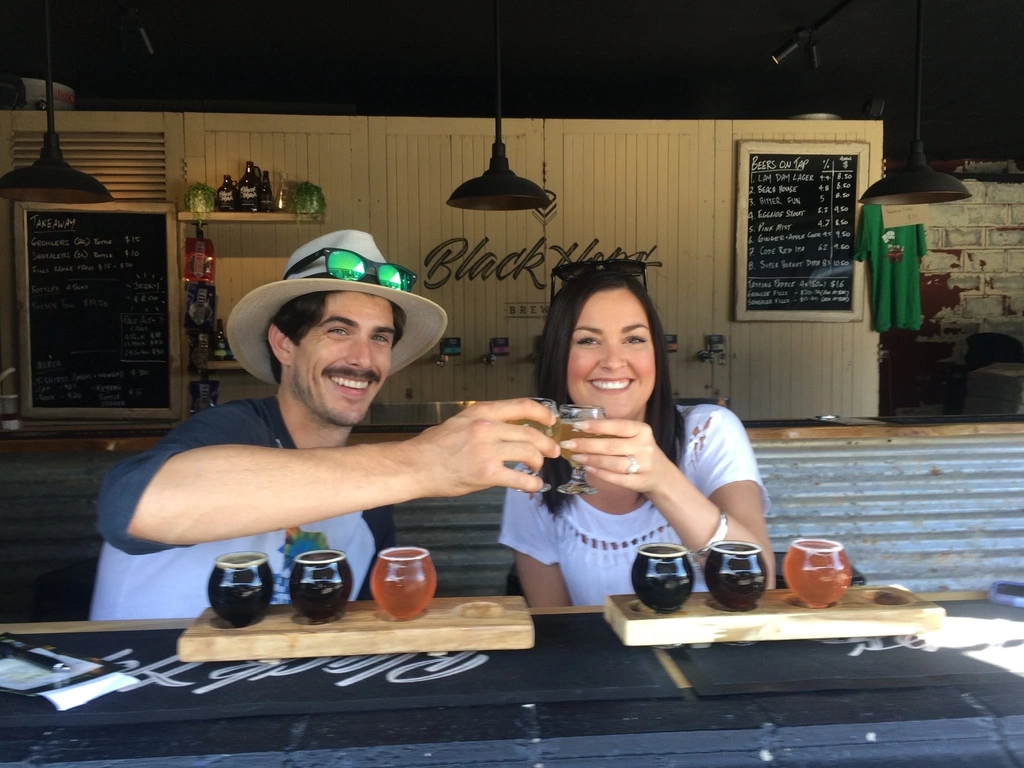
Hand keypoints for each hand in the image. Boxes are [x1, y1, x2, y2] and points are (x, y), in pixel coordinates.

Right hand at [409, 398, 559, 496]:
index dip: (542, 413)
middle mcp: (487, 427)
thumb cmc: (434, 446)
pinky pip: (519, 479)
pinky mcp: (486, 473)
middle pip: (531, 434)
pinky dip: (531, 483)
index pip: (522, 406)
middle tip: (553, 451)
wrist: (415, 465)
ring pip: (529, 454)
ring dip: (538, 463)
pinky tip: (533, 485)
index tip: (552, 420)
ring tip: (537, 469)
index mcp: (481, 412)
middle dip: (547, 444)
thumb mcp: (461, 422)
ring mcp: (488, 450)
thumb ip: (486, 424)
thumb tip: (510, 432)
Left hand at [558, 417, 672, 492]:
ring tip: (576, 456)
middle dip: (587, 445)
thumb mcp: (635, 436)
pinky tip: (588, 468)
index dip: (597, 426)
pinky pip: (616, 478)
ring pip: (612, 463)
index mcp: (643, 430)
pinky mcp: (639, 482)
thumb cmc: (641, 451)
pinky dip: (600, 473)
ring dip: (591, 460)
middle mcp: (645, 447)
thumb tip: (583, 427)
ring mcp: (643, 466)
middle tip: (569, 444)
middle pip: (612, 446)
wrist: (661, 475)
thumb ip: (616, 431)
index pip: (618, 426)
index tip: (577, 425)